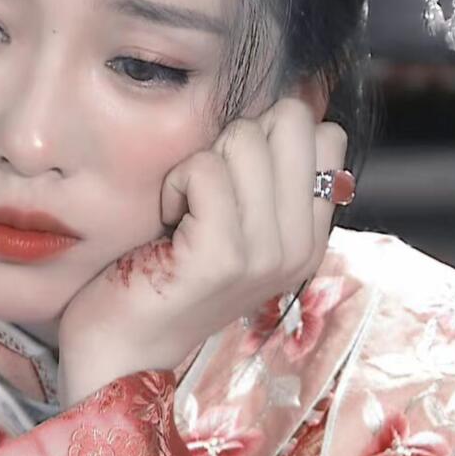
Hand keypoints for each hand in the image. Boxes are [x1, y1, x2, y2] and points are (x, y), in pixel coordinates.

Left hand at [56, 97, 347, 407]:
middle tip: (210, 188)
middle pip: (290, 122)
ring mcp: (265, 253)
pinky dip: (177, 182)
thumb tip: (280, 112)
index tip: (237, 176)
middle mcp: (301, 245)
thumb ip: (268, 180)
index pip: (326, 134)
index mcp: (311, 234)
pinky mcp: (221, 256)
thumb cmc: (173, 269)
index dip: (272, 134)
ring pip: (245, 139)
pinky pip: (205, 168)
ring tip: (187, 208)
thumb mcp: (238, 226)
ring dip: (202, 161)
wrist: (127, 343)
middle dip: (238, 138)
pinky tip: (170, 216)